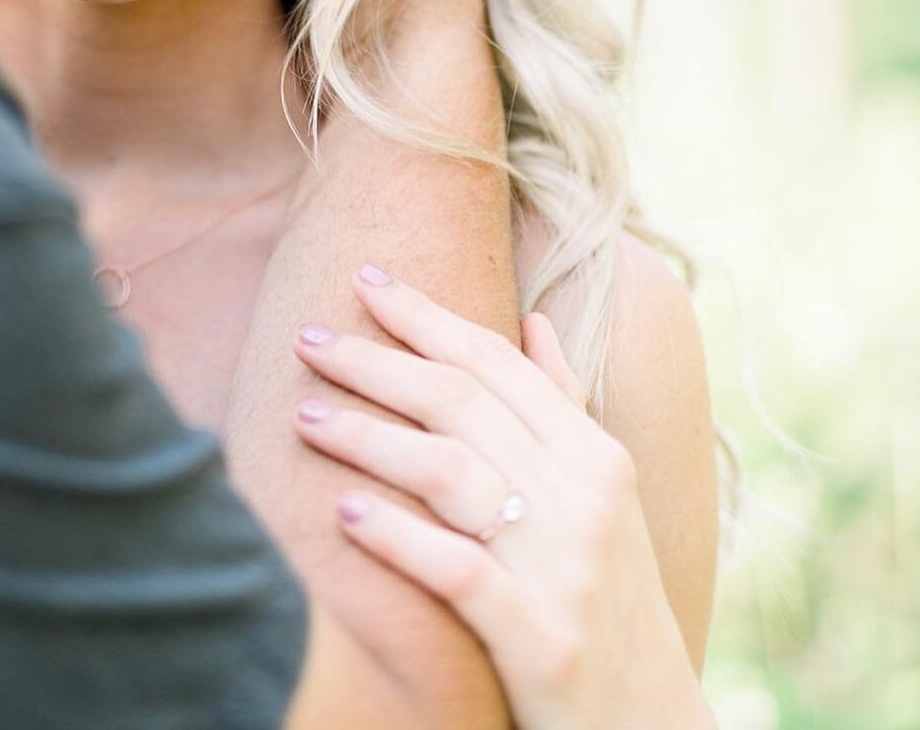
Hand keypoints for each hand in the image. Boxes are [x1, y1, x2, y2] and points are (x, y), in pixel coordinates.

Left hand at [291, 269, 714, 729]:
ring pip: (452, 473)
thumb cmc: (615, 608)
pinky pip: (458, 572)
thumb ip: (565, 408)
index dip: (427, 315)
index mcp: (596, 457)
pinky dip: (398, 537)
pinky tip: (343, 513)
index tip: (364, 277)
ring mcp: (566, 570)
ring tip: (305, 416)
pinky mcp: (545, 642)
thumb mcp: (607, 502)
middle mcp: (585, 500)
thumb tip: (533, 319)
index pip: (498, 363)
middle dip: (376, 361)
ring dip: (368, 438)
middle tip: (306, 338)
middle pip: (461, 403)